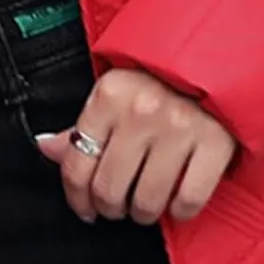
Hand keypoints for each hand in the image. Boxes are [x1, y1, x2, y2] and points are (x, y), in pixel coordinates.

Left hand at [36, 67, 235, 226]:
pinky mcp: (214, 143)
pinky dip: (180, 210)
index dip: (76, 198)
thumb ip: (81, 123)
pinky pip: (188, 201)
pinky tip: (176, 200)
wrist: (217, 50)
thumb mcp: (114, 89)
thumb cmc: (161, 74)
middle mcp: (140, 111)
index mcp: (109, 95)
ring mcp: (179, 128)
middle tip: (118, 205)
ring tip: (146, 203)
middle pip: (109, 189)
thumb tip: (46, 148)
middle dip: (110, 207)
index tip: (84, 208)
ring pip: (146, 201)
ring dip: (143, 213)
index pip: (76, 165)